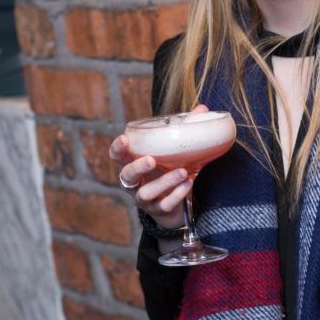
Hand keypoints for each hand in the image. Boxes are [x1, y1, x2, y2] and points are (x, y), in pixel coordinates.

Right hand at [109, 105, 208, 228]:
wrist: (176, 207)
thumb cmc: (170, 172)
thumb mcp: (174, 153)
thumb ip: (185, 130)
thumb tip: (203, 108)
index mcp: (134, 164)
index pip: (118, 157)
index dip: (117, 149)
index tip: (124, 139)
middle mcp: (135, 183)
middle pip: (127, 176)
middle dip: (137, 167)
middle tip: (151, 160)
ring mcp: (145, 199)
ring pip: (146, 193)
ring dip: (164, 182)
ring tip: (183, 172)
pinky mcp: (159, 211)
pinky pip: (164, 205)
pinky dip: (177, 195)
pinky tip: (188, 184)